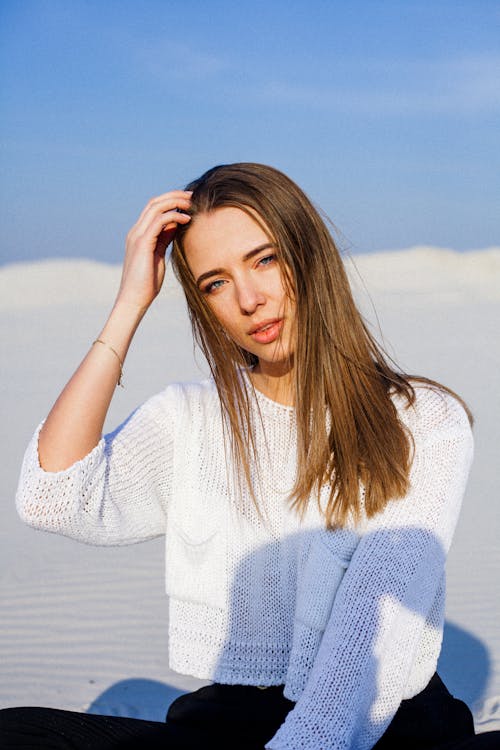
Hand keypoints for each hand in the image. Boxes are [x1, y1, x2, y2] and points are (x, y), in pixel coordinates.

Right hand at [115, 190, 191, 312]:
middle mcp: (136, 231)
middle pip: (154, 202)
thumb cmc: (147, 283)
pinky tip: (187, 219)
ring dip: (175, 202)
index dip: (171, 201)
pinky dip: (174, 216)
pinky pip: (159, 221)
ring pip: (156, 207)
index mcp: (139, 234)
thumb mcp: (158, 256)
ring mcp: (137, 236)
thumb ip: (164, 240)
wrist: (134, 299)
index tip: (189, 202)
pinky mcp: (142, 243)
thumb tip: (175, 227)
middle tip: (193, 196)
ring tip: (192, 204)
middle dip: (174, 196)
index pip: (154, 208)